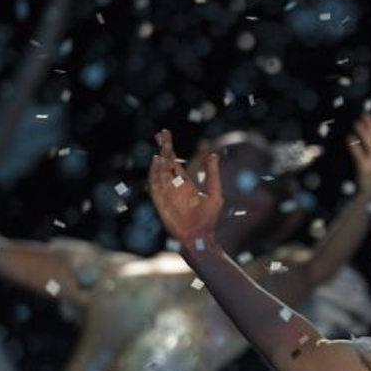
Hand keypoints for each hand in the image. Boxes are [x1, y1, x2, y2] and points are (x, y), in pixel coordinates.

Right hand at [148, 129, 223, 247]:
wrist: (200, 236)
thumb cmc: (208, 218)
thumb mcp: (214, 192)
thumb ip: (212, 174)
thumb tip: (214, 154)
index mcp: (184, 183)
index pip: (175, 162)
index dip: (171, 149)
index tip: (167, 134)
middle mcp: (173, 186)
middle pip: (165, 163)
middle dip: (164, 149)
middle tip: (162, 133)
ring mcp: (166, 193)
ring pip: (160, 172)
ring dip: (160, 159)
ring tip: (164, 146)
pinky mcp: (161, 201)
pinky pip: (156, 184)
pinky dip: (156, 173)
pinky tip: (158, 162)